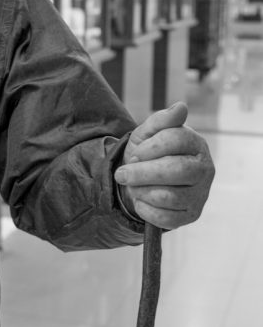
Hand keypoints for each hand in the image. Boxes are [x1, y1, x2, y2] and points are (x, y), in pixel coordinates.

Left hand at [115, 101, 213, 229]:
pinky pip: (167, 219)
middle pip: (175, 170)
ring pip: (169, 196)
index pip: (176, 140)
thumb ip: (161, 120)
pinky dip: (146, 210)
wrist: (143, 180)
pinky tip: (140, 201)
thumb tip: (181, 107)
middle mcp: (204, 168)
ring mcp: (201, 194)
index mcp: (196, 143)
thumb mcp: (148, 132)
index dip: (150, 147)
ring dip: (141, 191)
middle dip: (142, 173)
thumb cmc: (148, 152)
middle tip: (122, 174)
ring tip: (133, 186)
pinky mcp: (192, 215)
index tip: (135, 153)